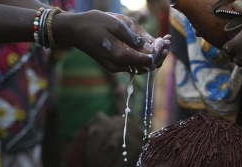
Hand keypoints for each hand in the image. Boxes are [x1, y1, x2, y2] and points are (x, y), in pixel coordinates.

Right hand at [54, 11, 170, 73]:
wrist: (74, 31)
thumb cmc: (94, 23)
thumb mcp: (117, 24)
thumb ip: (135, 37)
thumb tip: (151, 46)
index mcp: (120, 56)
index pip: (148, 60)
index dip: (159, 52)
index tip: (165, 39)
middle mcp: (118, 66)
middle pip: (146, 67)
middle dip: (159, 55)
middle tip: (167, 41)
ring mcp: (115, 68)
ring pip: (140, 68)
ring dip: (152, 57)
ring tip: (161, 43)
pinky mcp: (113, 65)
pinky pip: (133, 65)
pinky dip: (142, 57)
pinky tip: (148, 46)